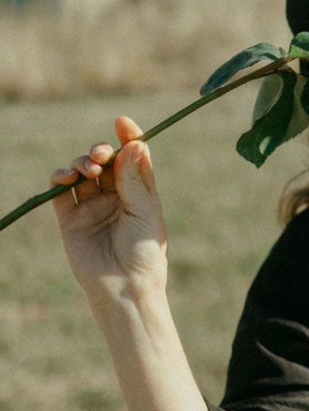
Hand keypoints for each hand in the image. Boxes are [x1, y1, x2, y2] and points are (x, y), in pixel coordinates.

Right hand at [51, 116, 167, 305]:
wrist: (124, 288)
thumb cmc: (144, 253)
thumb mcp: (145, 211)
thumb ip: (134, 179)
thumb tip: (134, 143)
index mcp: (139, 192)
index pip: (132, 157)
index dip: (128, 137)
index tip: (122, 122)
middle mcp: (115, 196)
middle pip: (105, 161)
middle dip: (101, 151)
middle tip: (101, 156)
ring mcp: (91, 206)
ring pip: (81, 172)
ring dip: (81, 163)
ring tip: (88, 171)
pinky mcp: (70, 219)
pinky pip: (60, 193)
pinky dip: (59, 179)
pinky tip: (65, 178)